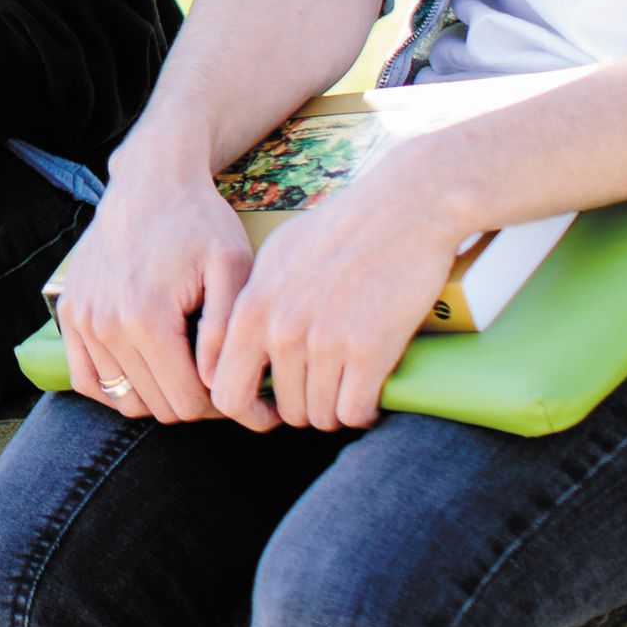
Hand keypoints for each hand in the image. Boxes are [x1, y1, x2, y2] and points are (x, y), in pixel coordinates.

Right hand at [57, 142, 254, 423]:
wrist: (150, 181)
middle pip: (159, 407)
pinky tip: (147, 369)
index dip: (224, 403)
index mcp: (146, 317)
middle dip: (196, 401)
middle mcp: (105, 324)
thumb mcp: (232, 269)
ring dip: (160, 395)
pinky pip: (87, 381)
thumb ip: (225, 334)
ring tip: (187, 368)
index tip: (241, 384)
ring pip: (124, 400)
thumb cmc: (199, 223)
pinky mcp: (69, 314)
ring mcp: (82, 320)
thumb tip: (219, 386)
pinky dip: (118, 388)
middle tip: (219, 375)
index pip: (188, 403)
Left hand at [199, 151, 466, 431]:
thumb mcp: (276, 258)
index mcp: (251, 309)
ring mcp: (324, 342)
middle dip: (303, 409)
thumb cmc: (340, 229)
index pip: (225, 392)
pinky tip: (371, 392)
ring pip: (321, 417)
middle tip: (324, 392)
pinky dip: (364, 411)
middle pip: (283, 412)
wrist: (401, 209)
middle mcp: (281, 330)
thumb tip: (245, 344)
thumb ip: (256, 303)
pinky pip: (356, 412)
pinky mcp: (369, 350)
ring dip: (335, 410)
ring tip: (349, 388)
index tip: (271, 407)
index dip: (248, 410)